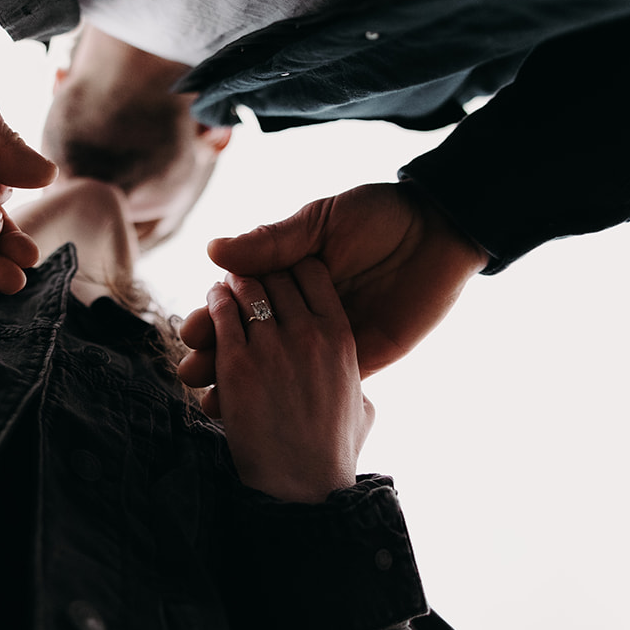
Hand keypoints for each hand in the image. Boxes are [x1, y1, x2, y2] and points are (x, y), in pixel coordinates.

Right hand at [179, 183, 486, 377]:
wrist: (439, 231)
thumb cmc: (379, 215)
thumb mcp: (321, 221)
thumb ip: (273, 242)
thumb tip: (214, 250)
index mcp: (289, 272)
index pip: (241, 299)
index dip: (214, 316)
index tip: (190, 334)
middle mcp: (303, 308)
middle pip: (252, 338)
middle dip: (219, 357)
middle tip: (191, 373)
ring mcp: (328, 336)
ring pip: (279, 366)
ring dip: (244, 386)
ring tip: (212, 402)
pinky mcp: (359, 357)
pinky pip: (321, 383)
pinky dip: (291, 400)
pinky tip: (264, 414)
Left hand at [183, 261, 372, 503]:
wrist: (300, 488)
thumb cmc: (331, 455)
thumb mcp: (361, 411)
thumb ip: (357, 385)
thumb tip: (357, 385)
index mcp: (342, 337)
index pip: (313, 274)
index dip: (292, 268)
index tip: (279, 276)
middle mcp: (308, 334)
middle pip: (275, 275)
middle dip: (258, 272)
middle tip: (245, 278)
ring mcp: (272, 346)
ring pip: (244, 288)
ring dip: (231, 285)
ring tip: (223, 291)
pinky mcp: (237, 363)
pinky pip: (219, 314)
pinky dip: (212, 305)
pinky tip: (210, 309)